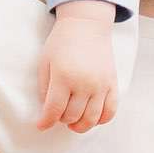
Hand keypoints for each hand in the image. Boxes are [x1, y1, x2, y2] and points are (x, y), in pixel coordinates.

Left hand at [36, 5, 120, 133]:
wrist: (86, 26)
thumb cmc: (61, 43)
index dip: (45, 122)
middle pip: (72, 116)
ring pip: (91, 119)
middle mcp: (84, 83)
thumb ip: (44, 88)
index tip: (41, 125)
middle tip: (57, 115)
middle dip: (61, 120)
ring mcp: (100, 85)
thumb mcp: (45, 62)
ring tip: (72, 122)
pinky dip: (100, 120)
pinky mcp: (112, 84)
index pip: (54, 110)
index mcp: (63, 76)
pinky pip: (110, 111)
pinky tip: (91, 118)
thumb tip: (48, 111)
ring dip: (80, 126)